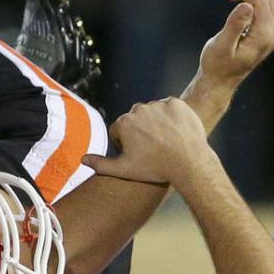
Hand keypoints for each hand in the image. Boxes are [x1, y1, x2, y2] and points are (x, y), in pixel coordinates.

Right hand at [85, 98, 214, 185]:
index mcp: (123, 123)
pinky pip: (171, 107)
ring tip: (167, 140)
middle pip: (136, 119)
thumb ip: (100, 164)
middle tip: (154, 147)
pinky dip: (173, 116)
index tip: (140, 154)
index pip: (120, 130)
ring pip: (153, 112)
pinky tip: (176, 131)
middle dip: (141, 130)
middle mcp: (138, 110)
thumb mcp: (125, 170)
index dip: (128, 143)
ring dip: (157, 122)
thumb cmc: (156, 168)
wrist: (191, 163)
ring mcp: (158, 105)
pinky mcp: (177, 103)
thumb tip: (82, 159)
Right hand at [196, 0, 273, 88]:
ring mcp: (272, 34)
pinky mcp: (267, 33)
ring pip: (267, 1)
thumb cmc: (217, 65)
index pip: (260, 0)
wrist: (220, 81)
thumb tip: (246, 6)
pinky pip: (266, 9)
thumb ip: (235, 25)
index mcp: (265, 35)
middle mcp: (273, 33)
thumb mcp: (221, 45)